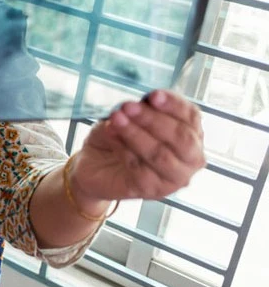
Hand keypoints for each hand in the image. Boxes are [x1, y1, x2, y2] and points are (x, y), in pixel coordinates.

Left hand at [71, 90, 205, 204]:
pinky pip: (141, 168)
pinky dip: (124, 148)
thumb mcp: (127, 116)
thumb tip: (138, 103)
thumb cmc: (119, 136)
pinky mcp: (154, 190)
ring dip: (136, 134)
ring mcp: (175, 177)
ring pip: (161, 154)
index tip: (153, 95)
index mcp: (191, 133)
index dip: (174, 105)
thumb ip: (138, 109)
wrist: (95, 164)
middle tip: (128, 107)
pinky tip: (111, 134)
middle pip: (182, 137)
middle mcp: (191, 157)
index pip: (191, 116)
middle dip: (153, 119)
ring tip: (116, 118)